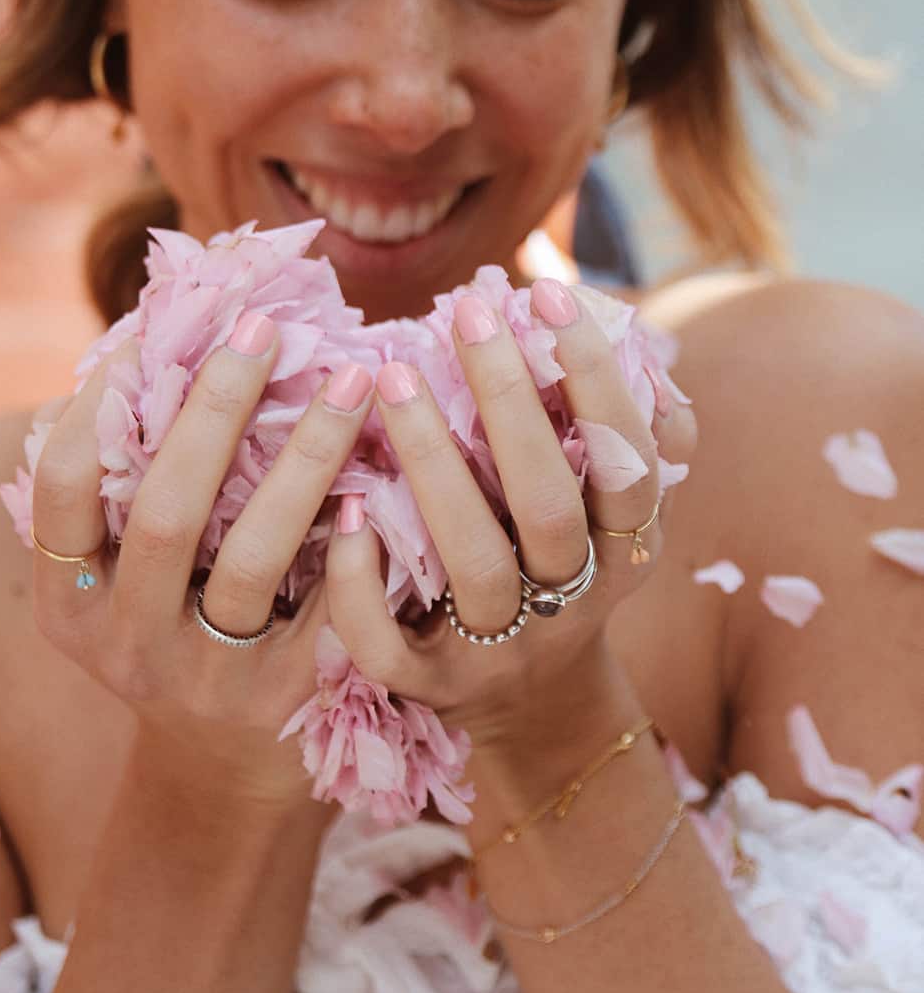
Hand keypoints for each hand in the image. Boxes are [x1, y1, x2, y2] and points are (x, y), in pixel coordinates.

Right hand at [29, 314, 376, 809]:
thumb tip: (138, 354)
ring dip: (306, 457)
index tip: (152, 331)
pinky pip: (328, 606)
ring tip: (354, 381)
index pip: (62, 489)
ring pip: (254, 556)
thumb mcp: (124, 576)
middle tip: (265, 326)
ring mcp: (207, 677)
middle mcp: (126, 644)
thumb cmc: (176, 629)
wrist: (226, 768)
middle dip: (216, 407)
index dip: (101, 404)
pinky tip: (389, 475)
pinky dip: (356, 538)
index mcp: (71, 603)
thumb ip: (123, 487)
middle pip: (165, 511)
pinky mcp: (287, 698)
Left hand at [324, 283, 695, 756]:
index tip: (546, 293)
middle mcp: (571, 604)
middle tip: (464, 313)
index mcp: (625, 553)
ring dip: (432, 464)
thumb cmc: (559, 567)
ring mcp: (500, 650)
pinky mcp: (430, 685)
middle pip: (547, 503)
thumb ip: (625, 441)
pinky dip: (362, 579)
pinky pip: (389, 643)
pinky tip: (348, 504)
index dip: (596, 379)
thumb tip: (645, 352)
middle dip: (507, 401)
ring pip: (471, 561)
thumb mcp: (609, 517)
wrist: (533, 700)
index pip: (629, 462)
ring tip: (392, 376)